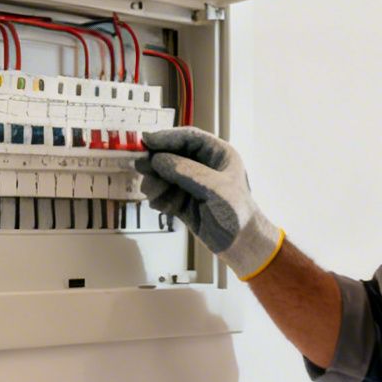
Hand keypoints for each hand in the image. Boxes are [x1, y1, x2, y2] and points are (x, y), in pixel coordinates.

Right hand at [139, 127, 282, 278]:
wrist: (241, 244)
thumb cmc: (238, 214)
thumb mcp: (216, 189)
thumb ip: (188, 172)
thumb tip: (159, 159)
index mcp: (218, 155)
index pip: (189, 138)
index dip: (167, 137)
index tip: (147, 141)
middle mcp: (204, 166)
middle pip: (172, 154)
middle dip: (156, 161)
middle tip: (141, 167)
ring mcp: (192, 183)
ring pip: (164, 174)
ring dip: (155, 182)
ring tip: (152, 192)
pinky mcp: (183, 201)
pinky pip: (164, 193)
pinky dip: (159, 197)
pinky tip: (161, 206)